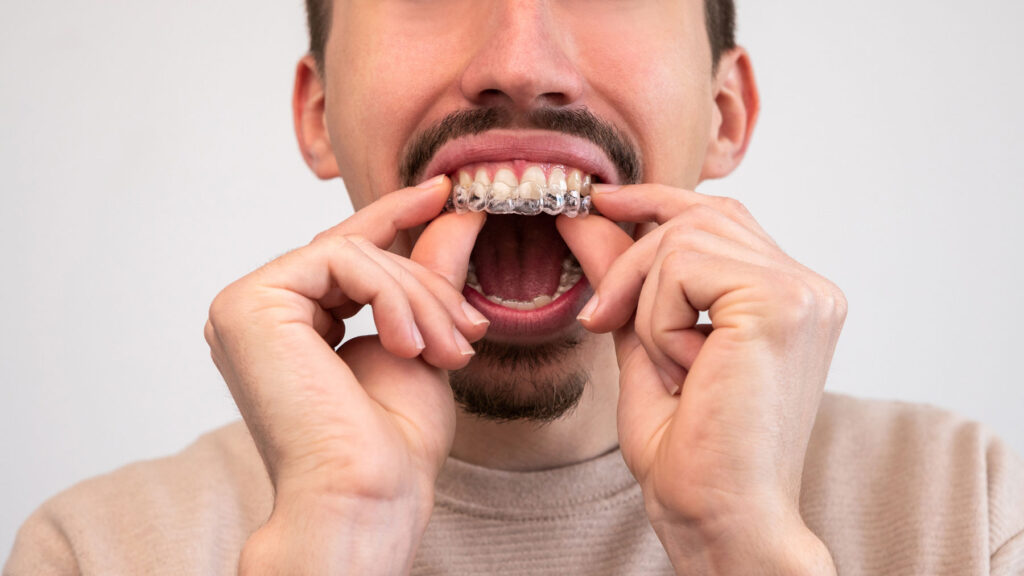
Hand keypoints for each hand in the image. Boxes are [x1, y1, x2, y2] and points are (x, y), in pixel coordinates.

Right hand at [204, 176, 487, 573]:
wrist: (367, 495)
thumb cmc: (392, 443)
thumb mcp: (421, 340)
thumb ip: (426, 275)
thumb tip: (454, 211)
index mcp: (289, 326)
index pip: (345, 254)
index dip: (393, 216)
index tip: (444, 192)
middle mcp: (258, 314)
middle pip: (356, 254)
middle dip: (424, 287)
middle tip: (467, 334)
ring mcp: (244, 307)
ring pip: (353, 253)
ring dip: (417, 297)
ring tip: (448, 350)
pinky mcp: (247, 305)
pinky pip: (342, 260)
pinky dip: (391, 296)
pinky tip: (408, 346)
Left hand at [558, 184, 843, 574]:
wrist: (720, 519)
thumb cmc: (691, 453)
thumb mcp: (643, 346)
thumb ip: (624, 279)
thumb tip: (586, 216)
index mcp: (789, 299)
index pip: (721, 216)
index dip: (658, 200)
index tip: (600, 201)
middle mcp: (808, 289)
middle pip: (699, 216)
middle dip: (631, 260)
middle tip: (600, 320)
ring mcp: (803, 292)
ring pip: (683, 238)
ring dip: (646, 304)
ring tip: (670, 368)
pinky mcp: (781, 303)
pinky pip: (682, 266)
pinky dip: (658, 320)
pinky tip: (686, 371)